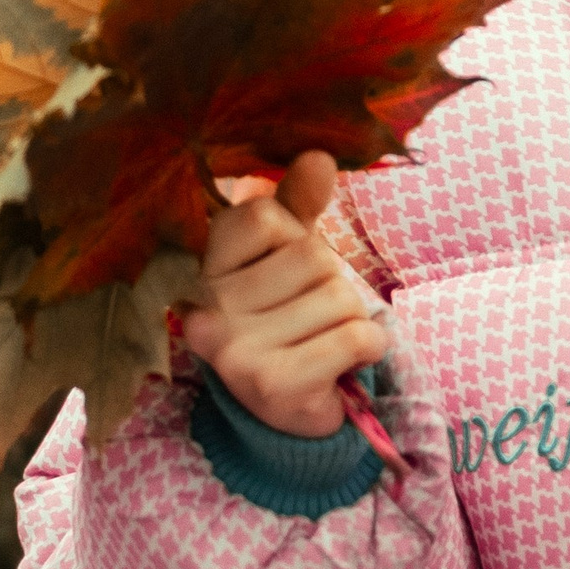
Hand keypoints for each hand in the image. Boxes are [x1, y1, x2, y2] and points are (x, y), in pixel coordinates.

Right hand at [177, 150, 387, 438]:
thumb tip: (319, 157)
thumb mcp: (285, 255)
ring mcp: (235, 352)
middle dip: (331, 282)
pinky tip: (345, 361)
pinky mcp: (275, 386)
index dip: (293, 238)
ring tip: (322, 341)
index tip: (282, 275)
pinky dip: (370, 345)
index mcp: (200, 271)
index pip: (264, 216)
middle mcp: (206, 310)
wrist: (290, 411)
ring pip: (339, 296)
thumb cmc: (287, 318)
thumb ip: (296, 204)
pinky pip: (357, 337)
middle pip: (311, 257)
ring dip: (350, 317)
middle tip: (309, 317)